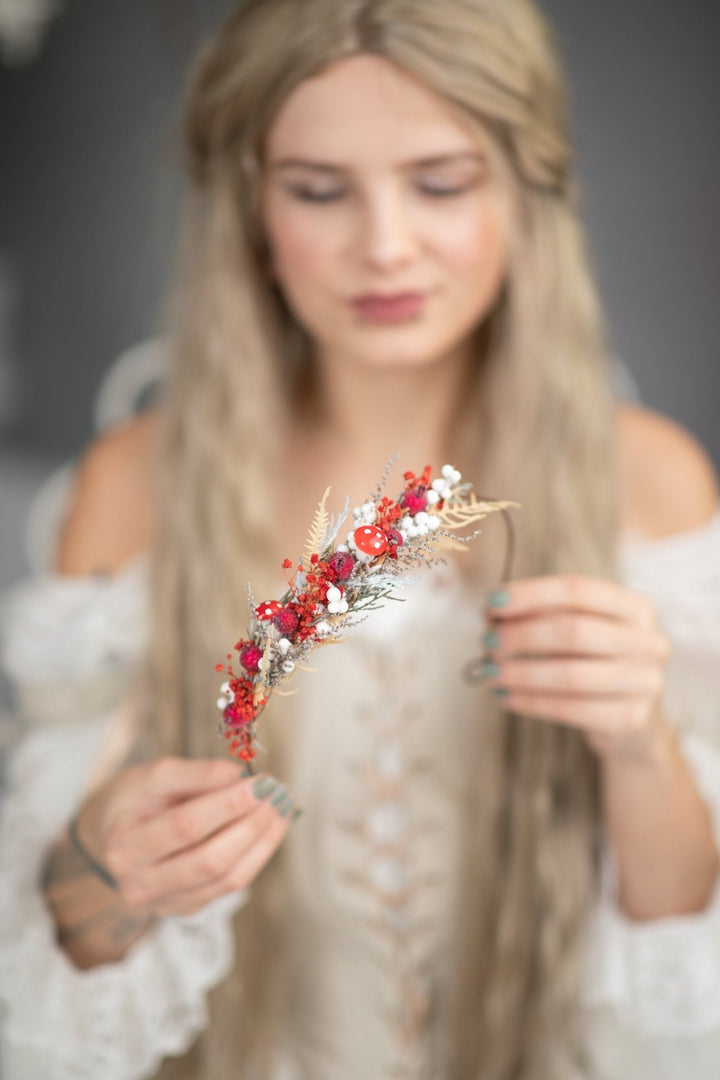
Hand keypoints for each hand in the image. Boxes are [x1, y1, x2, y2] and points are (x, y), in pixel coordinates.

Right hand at [74, 758, 298, 916]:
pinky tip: (271, 828)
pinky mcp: (186, 908)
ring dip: (262, 841)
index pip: (185, 827)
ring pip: (226, 879)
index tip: (260, 782)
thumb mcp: (150, 776)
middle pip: (209, 860)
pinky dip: (257, 855)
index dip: (227, 804)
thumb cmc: (132, 801)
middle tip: (277, 794)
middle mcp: (140, 885)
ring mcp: (164, 903)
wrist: (110, 841)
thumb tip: (239, 775)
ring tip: (282, 809)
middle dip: (251, 825)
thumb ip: (194, 774)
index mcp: (125, 846)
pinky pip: (229, 886)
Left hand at [480, 575, 672, 760]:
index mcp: (635, 607)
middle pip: (575, 630)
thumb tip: (491, 613)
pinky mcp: (631, 718)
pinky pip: (572, 709)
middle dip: (523, 635)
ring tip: (490, 672)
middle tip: (488, 642)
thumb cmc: (593, 663)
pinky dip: (531, 702)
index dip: (532, 594)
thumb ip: (540, 616)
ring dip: (522, 672)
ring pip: (572, 674)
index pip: (578, 590)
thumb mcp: (576, 631)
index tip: (491, 602)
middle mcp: (648, 641)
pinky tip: (506, 697)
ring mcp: (645, 681)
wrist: (630, 720)